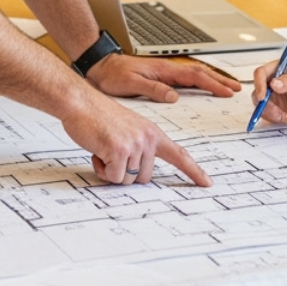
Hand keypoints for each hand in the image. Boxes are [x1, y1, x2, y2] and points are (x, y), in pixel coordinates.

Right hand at [60, 86, 210, 186]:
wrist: (80, 103)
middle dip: (126, 172)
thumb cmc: (98, 116)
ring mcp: (135, 144)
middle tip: (112, 152)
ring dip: (112, 170)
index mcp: (152, 132)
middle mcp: (148, 138)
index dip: (193, 171)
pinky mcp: (120, 150)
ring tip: (104, 148)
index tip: (206, 182)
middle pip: (145, 178)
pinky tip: (97, 151)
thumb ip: (139, 147)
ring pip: (128, 180)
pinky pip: (113, 177)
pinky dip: (102, 169)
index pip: (179, 154)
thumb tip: (140, 173)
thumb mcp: (128, 129)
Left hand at [87, 53, 240, 101]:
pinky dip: (199, 82)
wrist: (100, 67)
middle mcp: (167, 70)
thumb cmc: (112, 75)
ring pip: (195, 75)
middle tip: (236, 88)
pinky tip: (203, 88)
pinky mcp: (160, 77)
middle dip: (220, 80)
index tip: (227, 91)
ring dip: (212, 80)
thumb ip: (153, 89)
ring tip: (226, 87)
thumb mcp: (131, 84)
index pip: (195, 76)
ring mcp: (165, 73)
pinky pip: (186, 79)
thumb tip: (174, 96)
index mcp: (164, 70)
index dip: (213, 84)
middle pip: (200, 73)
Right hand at [250, 61, 286, 123]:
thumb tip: (274, 84)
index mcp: (279, 68)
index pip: (260, 73)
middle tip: (279, 114)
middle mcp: (273, 81)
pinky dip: (282, 119)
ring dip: (275, 115)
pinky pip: (272, 116)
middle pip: (258, 93)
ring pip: (263, 107)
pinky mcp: (278, 107)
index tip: (263, 98)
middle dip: (266, 106)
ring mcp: (275, 95)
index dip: (258, 85)